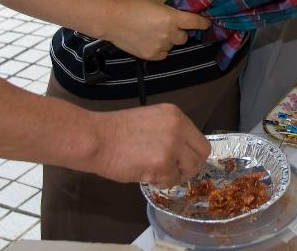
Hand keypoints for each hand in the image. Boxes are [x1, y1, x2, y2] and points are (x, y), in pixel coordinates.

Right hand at [86, 102, 210, 184]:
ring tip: (156, 173)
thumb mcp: (150, 121)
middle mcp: (178, 126)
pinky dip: (161, 182)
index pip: (199, 139)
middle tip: (172, 171)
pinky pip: (171, 180)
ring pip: (190, 169)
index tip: (180, 161)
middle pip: (201, 154)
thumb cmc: (115, 132)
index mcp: (175, 114)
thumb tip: (181, 152)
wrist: (95, 139)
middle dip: (189, 167)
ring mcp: (172, 145)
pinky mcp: (162, 163)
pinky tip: (146, 175)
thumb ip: (169, 132)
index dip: (191, 154)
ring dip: (175, 175)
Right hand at [102, 0, 209, 60]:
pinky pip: (163, 54)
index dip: (203, 23)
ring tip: (154, 32)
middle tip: (168, 25)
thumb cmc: (133, 5)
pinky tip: (149, 40)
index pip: (195, 23)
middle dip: (179, 31)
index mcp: (172, 18)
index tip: (206, 23)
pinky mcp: (150, 56)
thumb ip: (169, 3)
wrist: (112, 20)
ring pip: (172, 46)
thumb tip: (178, 6)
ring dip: (168, 40)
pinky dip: (160, 48)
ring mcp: (160, 47)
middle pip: (184, 37)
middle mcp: (169, 34)